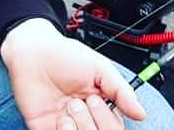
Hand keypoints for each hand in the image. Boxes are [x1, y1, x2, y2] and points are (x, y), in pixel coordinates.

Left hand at [0, 18, 145, 129]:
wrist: (33, 51)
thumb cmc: (64, 55)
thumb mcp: (99, 68)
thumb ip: (120, 90)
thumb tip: (140, 113)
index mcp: (100, 107)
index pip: (114, 128)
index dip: (107, 120)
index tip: (96, 99)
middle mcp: (84, 119)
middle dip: (93, 123)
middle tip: (81, 102)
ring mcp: (66, 125)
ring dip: (80, 129)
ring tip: (69, 108)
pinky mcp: (45, 129)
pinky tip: (61, 120)